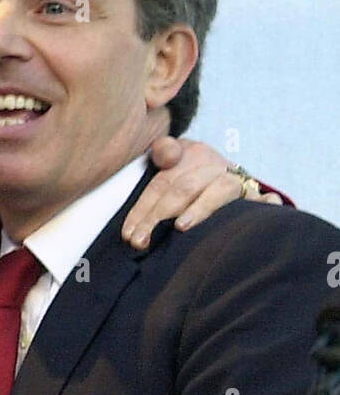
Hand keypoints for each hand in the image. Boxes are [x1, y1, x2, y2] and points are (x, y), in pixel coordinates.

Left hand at [121, 137, 283, 248]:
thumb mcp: (171, 169)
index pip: (161, 182)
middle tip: (141, 241)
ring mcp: (236, 179)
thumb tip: (163, 152)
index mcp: (191, 152)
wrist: (230, 178)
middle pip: (184, 188)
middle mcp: (214, 163)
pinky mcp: (256, 195)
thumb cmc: (191, 182)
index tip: (129, 234)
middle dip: (159, 217)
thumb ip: (161, 159)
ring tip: (182, 226)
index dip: (143, 208)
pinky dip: (264, 204)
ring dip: (201, 208)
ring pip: (219, 190)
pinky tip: (263, 208)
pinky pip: (262, 200)